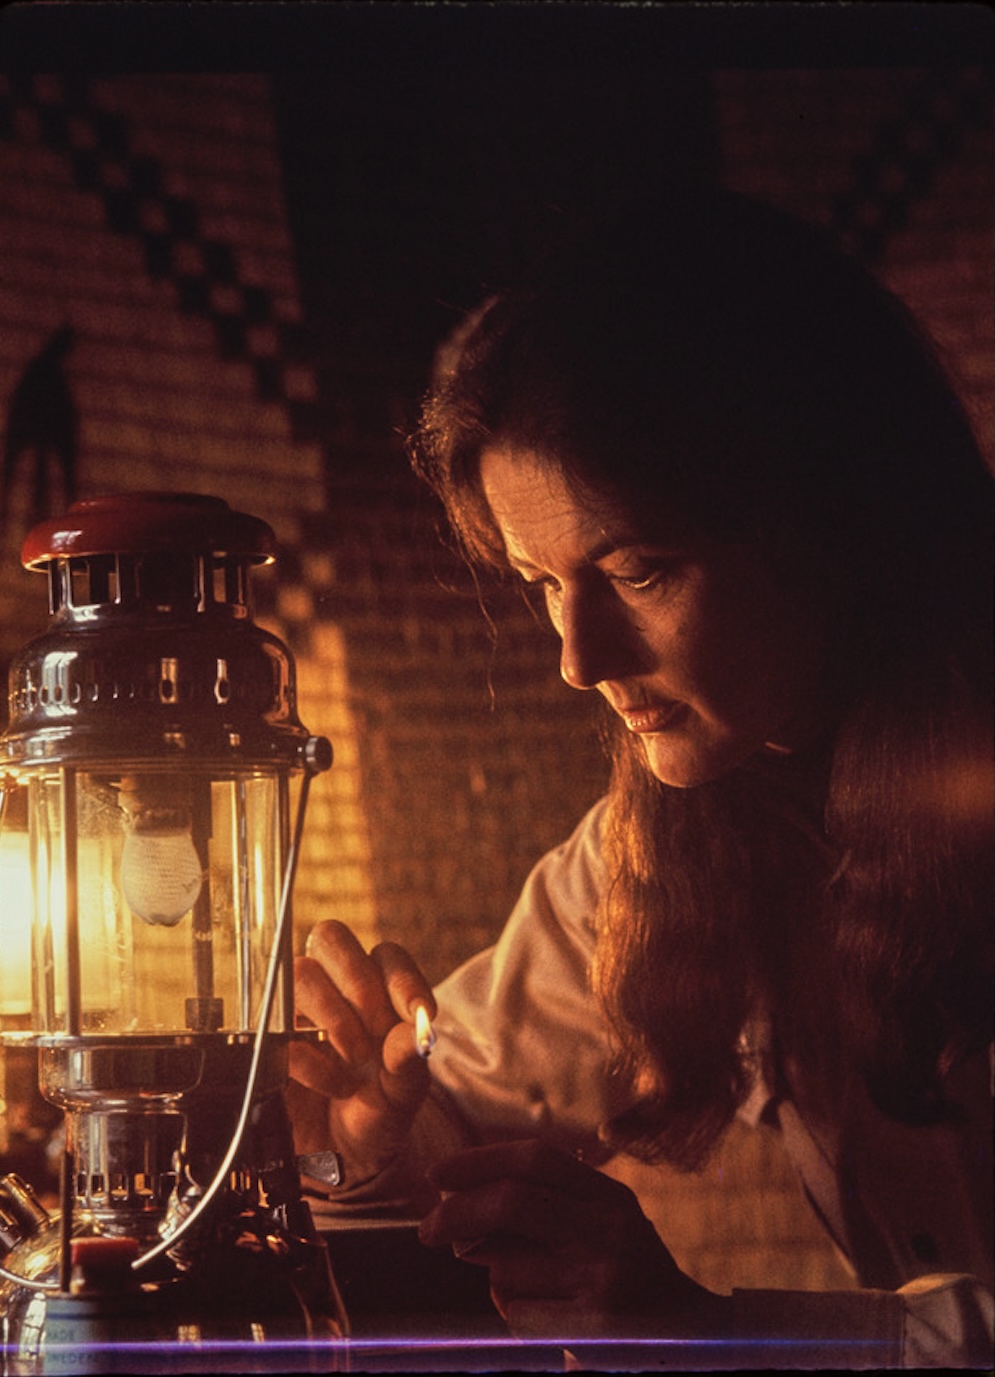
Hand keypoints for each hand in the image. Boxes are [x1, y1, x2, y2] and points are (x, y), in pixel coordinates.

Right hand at [287, 919, 436, 1187]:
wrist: (344, 1159)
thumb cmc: (379, 1110)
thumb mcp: (405, 1090)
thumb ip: (411, 1059)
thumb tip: (417, 1030)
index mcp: (376, 989)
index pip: (385, 953)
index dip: (401, 976)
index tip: (418, 1011)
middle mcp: (334, 990)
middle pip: (330, 938)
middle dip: (358, 984)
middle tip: (375, 1031)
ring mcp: (298, 1012)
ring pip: (301, 974)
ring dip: (336, 1019)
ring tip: (355, 1060)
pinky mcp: (269, 1042)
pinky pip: (280, 1028)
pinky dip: (314, 1060)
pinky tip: (334, 1085)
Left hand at [418, 1141, 730, 1339]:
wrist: (690, 1339)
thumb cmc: (625, 1276)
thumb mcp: (598, 1227)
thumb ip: (542, 1210)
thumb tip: (458, 1214)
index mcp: (608, 1195)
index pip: (535, 1157)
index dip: (480, 1160)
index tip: (438, 1175)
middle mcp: (609, 1227)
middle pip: (512, 1201)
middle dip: (457, 1213)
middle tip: (426, 1230)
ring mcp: (604, 1275)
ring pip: (506, 1266)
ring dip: (496, 1279)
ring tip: (532, 1290)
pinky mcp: (594, 1325)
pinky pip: (518, 1313)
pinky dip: (515, 1315)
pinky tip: (549, 1319)